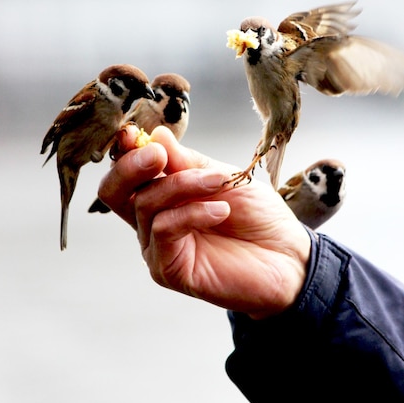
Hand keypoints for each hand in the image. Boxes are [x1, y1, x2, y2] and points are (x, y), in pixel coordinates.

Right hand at [98, 127, 310, 319]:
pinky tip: (221, 210)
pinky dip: (191, 212)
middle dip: (130, 166)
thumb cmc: (258, 216)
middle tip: (157, 154)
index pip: (127, 172)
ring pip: (146, 205)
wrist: (289, 257)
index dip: (125, 151)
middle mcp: (152, 221)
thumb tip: (155, 135)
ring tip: (219, 183)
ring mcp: (157, 247)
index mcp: (162, 195)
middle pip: (114, 191)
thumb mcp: (224, 177)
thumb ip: (188, 162)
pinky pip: (164, 230)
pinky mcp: (169, 270)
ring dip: (183, 185)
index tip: (135, 132)